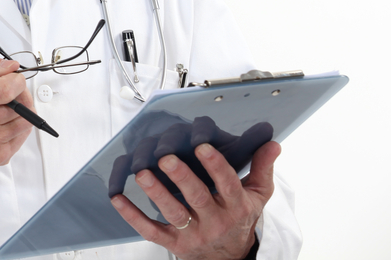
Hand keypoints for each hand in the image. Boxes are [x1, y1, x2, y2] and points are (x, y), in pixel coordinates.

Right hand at [0, 55, 33, 185]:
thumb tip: (12, 66)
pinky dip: (18, 127)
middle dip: (20, 94)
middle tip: (12, 93)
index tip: (14, 80)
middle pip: (19, 105)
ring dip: (22, 111)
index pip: (6, 90)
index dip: (17, 81)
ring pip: (25, 121)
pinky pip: (22, 136)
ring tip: (8, 108)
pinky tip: (5, 124)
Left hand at [111, 140, 279, 258]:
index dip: (216, 166)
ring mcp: (192, 233)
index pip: (228, 185)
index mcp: (236, 206)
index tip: (203, 146)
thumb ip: (261, 168)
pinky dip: (133, 216)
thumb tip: (272, 143)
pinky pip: (151, 230)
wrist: (229, 259)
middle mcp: (214, 220)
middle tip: (167, 157)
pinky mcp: (173, 243)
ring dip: (156, 193)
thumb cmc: (239, 219)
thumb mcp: (257, 196)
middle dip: (182, 177)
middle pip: (198, 198)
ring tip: (142, 173)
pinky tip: (118, 199)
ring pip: (174, 214)